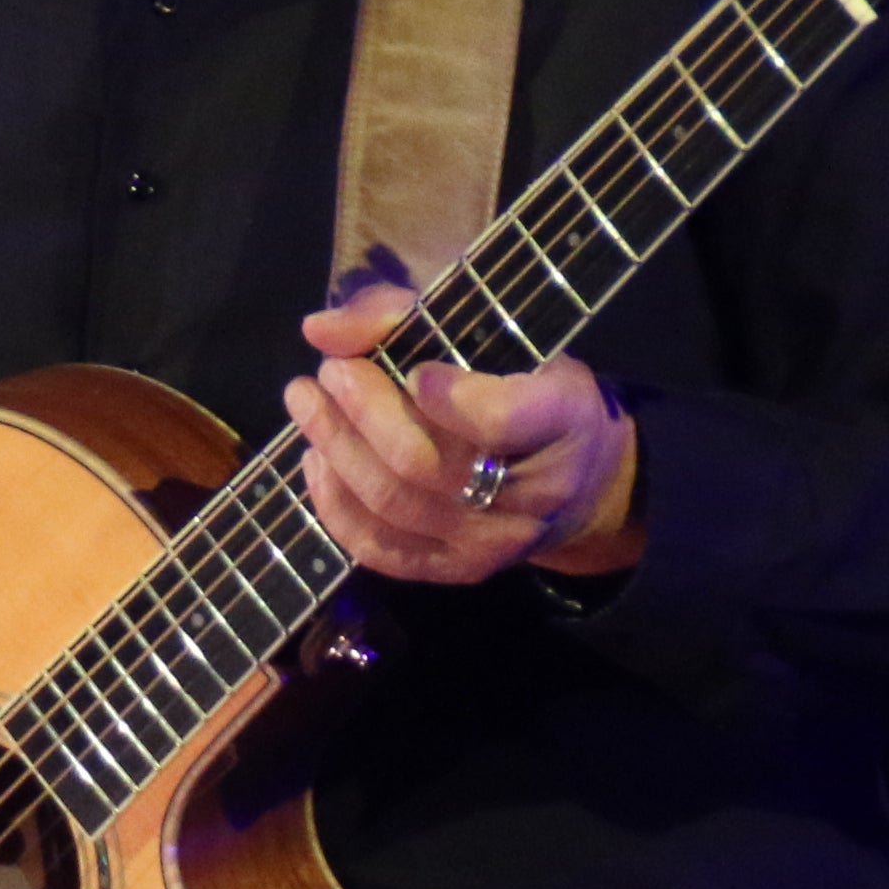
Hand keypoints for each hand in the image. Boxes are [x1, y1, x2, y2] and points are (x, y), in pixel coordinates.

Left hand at [284, 287, 644, 586]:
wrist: (580, 484)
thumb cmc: (530, 387)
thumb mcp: (497, 334)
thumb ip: (406, 317)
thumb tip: (318, 329)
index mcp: (561, 421)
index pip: (498, 420)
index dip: (445, 397)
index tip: (413, 368)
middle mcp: (531, 496)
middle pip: (423, 464)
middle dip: (363, 413)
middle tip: (331, 371)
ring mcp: (492, 543)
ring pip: (392, 504)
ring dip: (335, 448)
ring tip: (308, 403)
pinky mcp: (457, 571)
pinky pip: (381, 548)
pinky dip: (335, 503)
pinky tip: (317, 460)